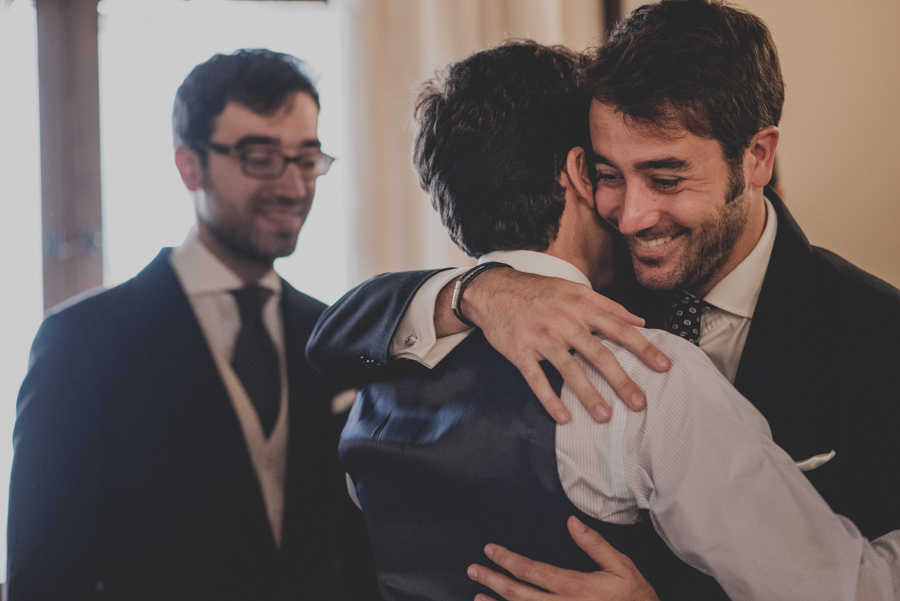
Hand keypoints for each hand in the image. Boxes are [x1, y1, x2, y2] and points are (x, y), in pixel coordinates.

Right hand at [461, 268, 669, 423]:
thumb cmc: (538, 291)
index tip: (663, 366)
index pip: (619, 329)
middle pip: (599, 354)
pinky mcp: (520, 352)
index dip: (643, 348)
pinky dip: (550, 400)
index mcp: (581, 306)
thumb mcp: (574, 290)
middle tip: (639, 404)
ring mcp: (541, 338)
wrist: (494, 290)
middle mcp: (564, 322)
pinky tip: (563, 418)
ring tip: (605, 416)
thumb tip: (639, 319)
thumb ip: (607, 305)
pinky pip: (537, 380)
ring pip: (570, 370)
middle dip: (621, 380)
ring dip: (589, 395)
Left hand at [467, 516, 659, 600]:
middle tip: (473, 570)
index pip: (531, 570)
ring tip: (477, 596)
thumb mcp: (620, 566)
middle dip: (493, 580)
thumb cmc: (634, 597)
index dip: (507, 559)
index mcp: (574, 586)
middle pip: (518, 594)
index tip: (490, 550)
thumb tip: (571, 521)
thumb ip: (594, 544)